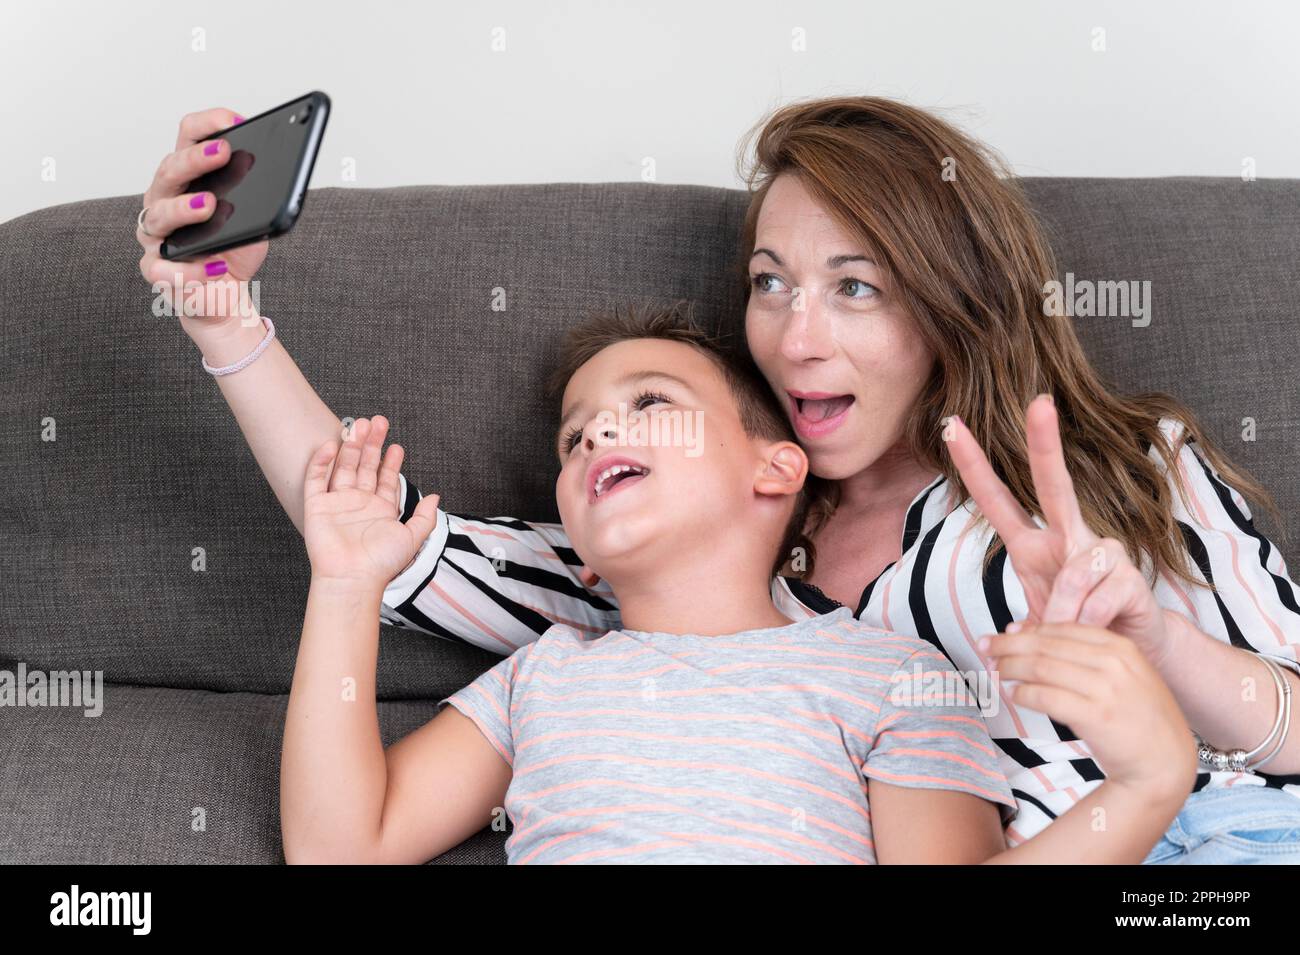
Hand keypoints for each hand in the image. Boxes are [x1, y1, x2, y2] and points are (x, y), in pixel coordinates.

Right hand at [137, 108, 268, 328]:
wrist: (223, 294)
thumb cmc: (233, 249)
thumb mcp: (255, 219)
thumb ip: (260, 197)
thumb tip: (285, 179)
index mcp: (186, 178)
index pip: (188, 137)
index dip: (208, 124)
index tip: (235, 120)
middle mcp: (163, 199)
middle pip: (171, 170)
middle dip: (196, 158)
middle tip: (223, 152)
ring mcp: (156, 234)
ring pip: (159, 215)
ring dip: (184, 208)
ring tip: (209, 205)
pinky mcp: (157, 270)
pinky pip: (165, 268)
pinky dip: (190, 269)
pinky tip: (214, 268)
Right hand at [303, 416, 439, 589]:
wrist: (353, 578)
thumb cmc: (381, 564)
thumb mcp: (412, 538)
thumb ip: (425, 517)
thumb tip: (435, 497)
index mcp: (380, 509)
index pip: (385, 478)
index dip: (391, 461)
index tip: (397, 445)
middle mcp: (359, 503)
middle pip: (365, 466)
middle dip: (372, 444)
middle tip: (378, 422)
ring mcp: (338, 503)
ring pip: (344, 467)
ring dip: (351, 446)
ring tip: (359, 425)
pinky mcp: (317, 507)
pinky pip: (317, 479)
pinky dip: (322, 462)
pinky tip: (330, 445)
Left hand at [945, 396, 1171, 666]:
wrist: (1135, 648)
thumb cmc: (1077, 626)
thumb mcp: (1035, 622)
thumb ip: (1022, 623)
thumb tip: (1013, 636)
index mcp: (1034, 544)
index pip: (997, 499)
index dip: (973, 465)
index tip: (951, 426)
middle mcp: (1070, 537)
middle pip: (1056, 485)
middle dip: (1045, 445)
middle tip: (1040, 402)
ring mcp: (1104, 552)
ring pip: (1075, 569)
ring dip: (1062, 613)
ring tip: (1061, 635)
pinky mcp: (1131, 577)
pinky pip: (1099, 599)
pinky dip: (1085, 624)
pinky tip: (1091, 632)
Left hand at [981, 622, 1196, 798]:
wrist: (1166, 761)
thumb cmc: (1134, 717)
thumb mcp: (1117, 674)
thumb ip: (1079, 653)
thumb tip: (1022, 631)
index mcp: (1119, 646)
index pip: (1060, 629)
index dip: (1025, 630)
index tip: (1001, 634)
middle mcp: (1114, 662)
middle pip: (1045, 645)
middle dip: (1008, 645)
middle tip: (984, 648)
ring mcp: (1106, 689)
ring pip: (1041, 667)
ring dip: (1010, 667)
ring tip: (995, 672)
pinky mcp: (1097, 717)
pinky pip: (1046, 697)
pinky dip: (1023, 694)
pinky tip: (1013, 695)